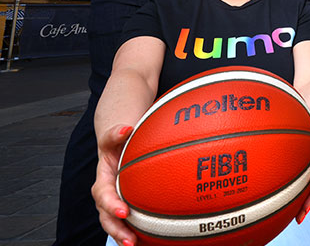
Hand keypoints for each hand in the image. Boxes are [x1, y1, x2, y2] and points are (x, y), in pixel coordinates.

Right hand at [92, 124, 135, 245]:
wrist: (119, 147)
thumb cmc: (118, 142)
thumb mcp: (114, 136)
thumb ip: (116, 132)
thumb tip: (126, 128)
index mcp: (103, 180)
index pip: (103, 195)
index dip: (111, 205)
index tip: (124, 211)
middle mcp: (107, 196)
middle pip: (107, 217)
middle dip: (117, 230)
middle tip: (130, 240)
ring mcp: (115, 205)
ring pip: (116, 225)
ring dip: (125, 237)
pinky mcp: (127, 209)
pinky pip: (130, 224)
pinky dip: (139, 235)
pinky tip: (151, 242)